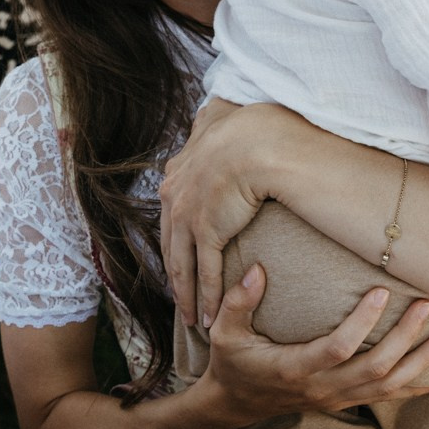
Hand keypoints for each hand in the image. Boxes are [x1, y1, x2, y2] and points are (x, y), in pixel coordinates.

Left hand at [160, 99, 294, 329]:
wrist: (257, 141)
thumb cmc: (247, 129)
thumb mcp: (219, 121)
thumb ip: (211, 121)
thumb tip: (210, 108)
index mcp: (176, 174)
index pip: (170, 218)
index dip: (174, 242)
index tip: (179, 261)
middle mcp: (174, 196)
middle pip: (170, 246)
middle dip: (174, 277)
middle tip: (181, 302)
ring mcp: (187, 216)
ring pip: (182, 266)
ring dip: (187, 297)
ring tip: (194, 320)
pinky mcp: (206, 232)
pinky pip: (205, 272)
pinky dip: (206, 297)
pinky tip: (210, 317)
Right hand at [198, 264, 428, 424]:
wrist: (236, 403)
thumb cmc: (232, 362)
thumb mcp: (225, 331)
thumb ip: (238, 301)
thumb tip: (258, 270)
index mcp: (294, 368)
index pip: (337, 348)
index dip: (363, 323)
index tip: (381, 292)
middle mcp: (321, 388)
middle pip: (374, 368)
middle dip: (405, 337)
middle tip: (425, 305)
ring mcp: (335, 398)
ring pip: (387, 387)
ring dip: (419, 362)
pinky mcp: (344, 402)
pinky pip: (386, 399)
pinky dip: (416, 389)